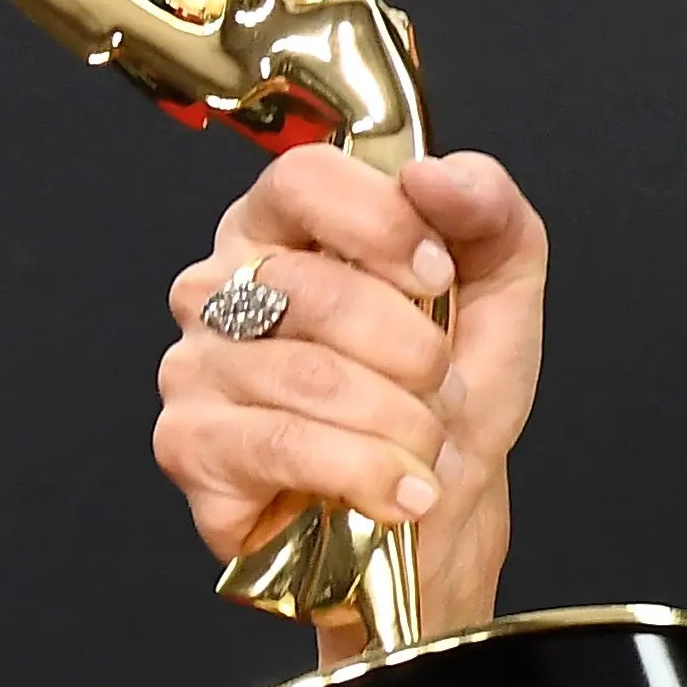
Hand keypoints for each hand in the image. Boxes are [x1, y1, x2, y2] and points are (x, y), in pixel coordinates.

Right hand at [156, 149, 548, 632]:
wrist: (440, 511)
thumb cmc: (451, 394)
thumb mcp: (499, 286)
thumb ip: (485, 206)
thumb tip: (432, 175)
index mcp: (282, 228)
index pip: (303, 178)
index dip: (381, 224)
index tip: (438, 274)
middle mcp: (221, 288)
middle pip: (315, 287)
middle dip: (413, 350)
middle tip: (442, 386)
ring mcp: (193, 366)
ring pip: (308, 375)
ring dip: (401, 422)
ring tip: (427, 447)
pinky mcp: (188, 445)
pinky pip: (282, 445)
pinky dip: (365, 471)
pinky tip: (401, 492)